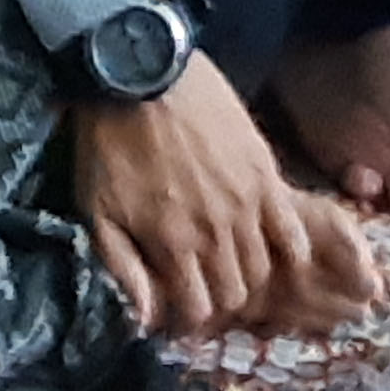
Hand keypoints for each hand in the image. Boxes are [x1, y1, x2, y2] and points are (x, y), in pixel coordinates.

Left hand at [71, 55, 380, 341]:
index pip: (198, 309)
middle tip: (207, 286)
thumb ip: (122, 267)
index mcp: (173, 243)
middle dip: (219, 299)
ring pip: (262, 268)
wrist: (142, 72)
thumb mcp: (96, 208)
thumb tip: (144, 318)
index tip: (182, 308)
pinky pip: (292, 232)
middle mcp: (215, 232)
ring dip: (248, 277)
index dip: (189, 317)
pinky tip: (276, 249)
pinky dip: (289, 250)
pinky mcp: (265, 175)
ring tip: (232, 266)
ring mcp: (246, 204)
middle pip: (235, 293)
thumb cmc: (110, 140)